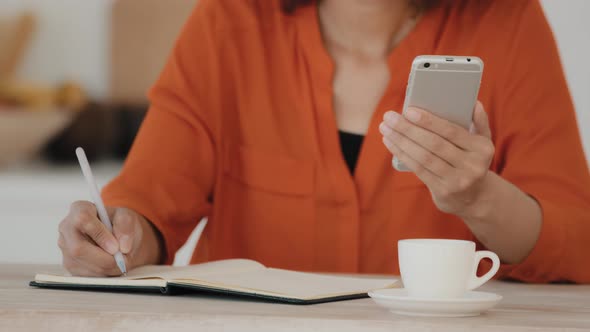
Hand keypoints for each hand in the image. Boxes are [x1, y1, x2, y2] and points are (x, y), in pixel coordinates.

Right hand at [58, 201, 161, 275]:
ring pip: (82, 264)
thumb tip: (123, 247)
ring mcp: (65, 248)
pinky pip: (85, 275)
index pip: (83, 219)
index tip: (116, 247)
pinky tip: (111, 265)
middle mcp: (67, 228)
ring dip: (106, 267)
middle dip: (103, 259)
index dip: (100, 234)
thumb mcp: (127, 217)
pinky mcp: (69, 264)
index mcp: (79, 209)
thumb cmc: (119, 224)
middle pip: (78, 248)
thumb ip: (126, 226)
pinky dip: (103, 273)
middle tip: (122, 260)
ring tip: (120, 260)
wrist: (118, 237)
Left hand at [379, 102, 494, 218]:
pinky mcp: (443, 191)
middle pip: (434, 144)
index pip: (451, 131)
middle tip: (389, 117)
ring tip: (385, 128)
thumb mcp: (483, 142)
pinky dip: (402, 154)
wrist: (474, 197)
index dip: (429, 121)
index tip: (408, 111)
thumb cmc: (472, 160)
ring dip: (401, 141)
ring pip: (423, 157)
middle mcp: (472, 165)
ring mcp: (457, 180)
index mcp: (482, 148)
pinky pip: (419, 169)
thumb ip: (480, 122)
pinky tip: (391, 143)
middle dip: (408, 129)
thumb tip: (474, 103)